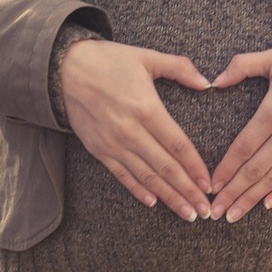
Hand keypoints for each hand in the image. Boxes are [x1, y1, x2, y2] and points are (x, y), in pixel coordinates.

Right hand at [60, 40, 212, 220]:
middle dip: (188, 191)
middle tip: (206, 210)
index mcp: (146, 108)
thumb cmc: (107, 61)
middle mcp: (130, 131)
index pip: (177, 145)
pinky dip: (138, 190)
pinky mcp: (98, 150)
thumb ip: (179, 68)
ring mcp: (113, 143)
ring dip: (168, 197)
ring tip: (187, 213)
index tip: (209, 185)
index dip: (195, 167)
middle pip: (165, 168)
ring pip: (146, 177)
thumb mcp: (145, 57)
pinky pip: (122, 175)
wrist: (63, 69)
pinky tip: (154, 202)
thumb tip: (207, 83)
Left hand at [209, 46, 271, 222]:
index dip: (226, 169)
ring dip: (251, 199)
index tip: (211, 185)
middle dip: (233, 193)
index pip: (244, 147)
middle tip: (214, 212)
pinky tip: (265, 205)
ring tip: (232, 215)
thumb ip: (241, 66)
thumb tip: (214, 82)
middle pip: (255, 170)